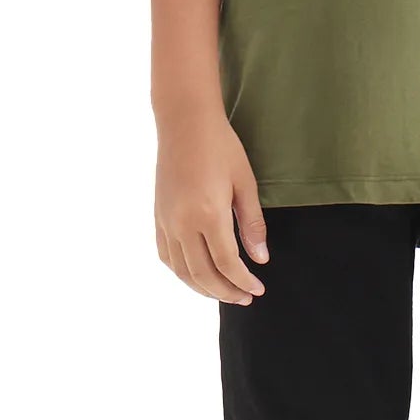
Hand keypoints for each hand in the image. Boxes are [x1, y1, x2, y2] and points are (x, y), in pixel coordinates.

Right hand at [155, 111, 269, 306]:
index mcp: (208, 213)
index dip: (243, 281)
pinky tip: (197, 275)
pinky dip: (182, 272)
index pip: (227, 263)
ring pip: (182, 270)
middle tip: (245, 298)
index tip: (258, 289)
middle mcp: (182, 222)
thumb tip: (261, 259)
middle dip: (226, 291)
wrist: (184, 122)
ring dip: (203, 288)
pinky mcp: (157, 216)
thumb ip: (252, 224)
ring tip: (224, 292)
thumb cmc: (221, 147)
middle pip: (203, 273)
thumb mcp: (245, 182)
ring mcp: (166, 220)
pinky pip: (166, 255)